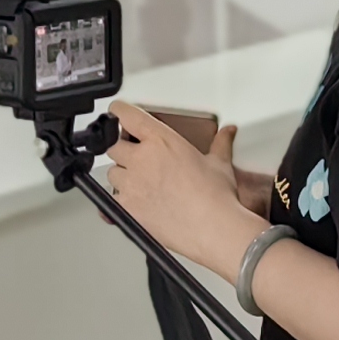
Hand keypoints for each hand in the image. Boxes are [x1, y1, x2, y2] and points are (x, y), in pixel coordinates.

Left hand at [102, 106, 265, 277]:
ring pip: (112, 172)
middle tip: (139, 158)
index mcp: (162, 141)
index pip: (127, 115)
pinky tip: (136, 203)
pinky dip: (121, 200)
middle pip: (115, 146)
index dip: (118, 111)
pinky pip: (113, 198)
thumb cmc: (216, 198)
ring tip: (140, 183)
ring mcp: (132, 183)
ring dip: (122, 175)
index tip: (117, 112)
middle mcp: (142, 158)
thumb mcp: (219, 164)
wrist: (212, 228)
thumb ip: (220, 144)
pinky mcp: (127, 207)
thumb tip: (226, 133)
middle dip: (124, 150)